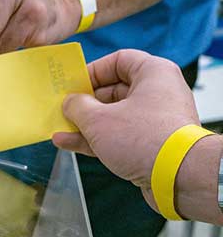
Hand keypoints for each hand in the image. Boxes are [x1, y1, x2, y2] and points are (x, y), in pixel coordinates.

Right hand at [55, 49, 198, 211]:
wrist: (177, 176)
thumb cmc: (144, 139)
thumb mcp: (98, 119)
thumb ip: (77, 106)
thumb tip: (69, 103)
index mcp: (153, 73)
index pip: (119, 60)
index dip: (92, 71)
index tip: (73, 84)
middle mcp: (157, 93)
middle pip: (113, 91)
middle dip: (84, 103)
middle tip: (63, 110)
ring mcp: (154, 120)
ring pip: (113, 116)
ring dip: (85, 124)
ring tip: (59, 129)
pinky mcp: (150, 144)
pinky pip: (118, 136)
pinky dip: (95, 139)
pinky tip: (69, 143)